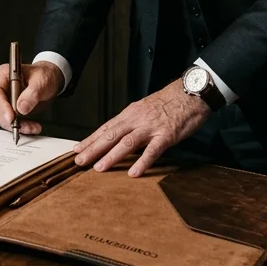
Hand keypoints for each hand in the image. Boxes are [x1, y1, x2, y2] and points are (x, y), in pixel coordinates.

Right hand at [0, 60, 61, 135]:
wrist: (48, 80)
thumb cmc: (42, 75)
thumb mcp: (41, 81)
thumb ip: (32, 93)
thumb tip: (21, 108)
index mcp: (4, 74)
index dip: (1, 106)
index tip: (11, 117)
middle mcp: (1, 87)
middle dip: (8, 119)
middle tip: (22, 125)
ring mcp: (3, 99)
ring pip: (2, 117)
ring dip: (15, 125)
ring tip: (32, 127)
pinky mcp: (9, 109)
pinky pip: (9, 122)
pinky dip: (20, 127)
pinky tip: (31, 127)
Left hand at [74, 79, 211, 176]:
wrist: (189, 93)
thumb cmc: (168, 103)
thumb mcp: (144, 110)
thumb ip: (131, 123)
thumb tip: (118, 136)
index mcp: (129, 114)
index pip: (106, 128)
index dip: (90, 139)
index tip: (77, 149)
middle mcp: (136, 120)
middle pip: (110, 135)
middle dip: (93, 149)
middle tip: (79, 161)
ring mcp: (150, 128)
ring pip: (127, 143)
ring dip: (111, 156)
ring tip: (99, 168)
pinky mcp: (166, 135)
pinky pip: (153, 151)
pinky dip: (142, 162)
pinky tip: (133, 173)